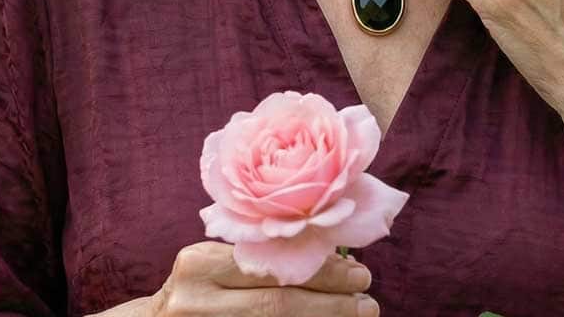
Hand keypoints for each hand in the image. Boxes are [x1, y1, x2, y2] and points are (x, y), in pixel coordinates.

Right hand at [103, 241, 376, 315]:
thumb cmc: (195, 288)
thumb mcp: (213, 264)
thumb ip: (255, 256)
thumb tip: (330, 253)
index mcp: (197, 264)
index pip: (268, 266)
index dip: (318, 271)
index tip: (359, 272)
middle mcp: (194, 300)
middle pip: (275, 305)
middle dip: (328, 303)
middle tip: (368, 301)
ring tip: (357, 316)